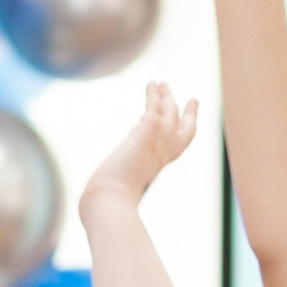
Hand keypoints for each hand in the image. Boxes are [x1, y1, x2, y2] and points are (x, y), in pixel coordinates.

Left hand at [83, 83, 198, 209]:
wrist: (108, 201)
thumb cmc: (106, 202)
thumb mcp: (115, 190)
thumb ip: (111, 189)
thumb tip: (91, 204)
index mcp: (156, 168)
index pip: (176, 148)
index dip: (183, 135)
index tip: (184, 125)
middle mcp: (160, 155)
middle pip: (185, 130)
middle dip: (190, 115)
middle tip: (194, 100)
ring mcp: (155, 143)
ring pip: (170, 113)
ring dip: (167, 97)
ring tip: (161, 83)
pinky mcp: (145, 133)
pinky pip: (154, 108)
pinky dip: (153, 96)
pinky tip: (150, 85)